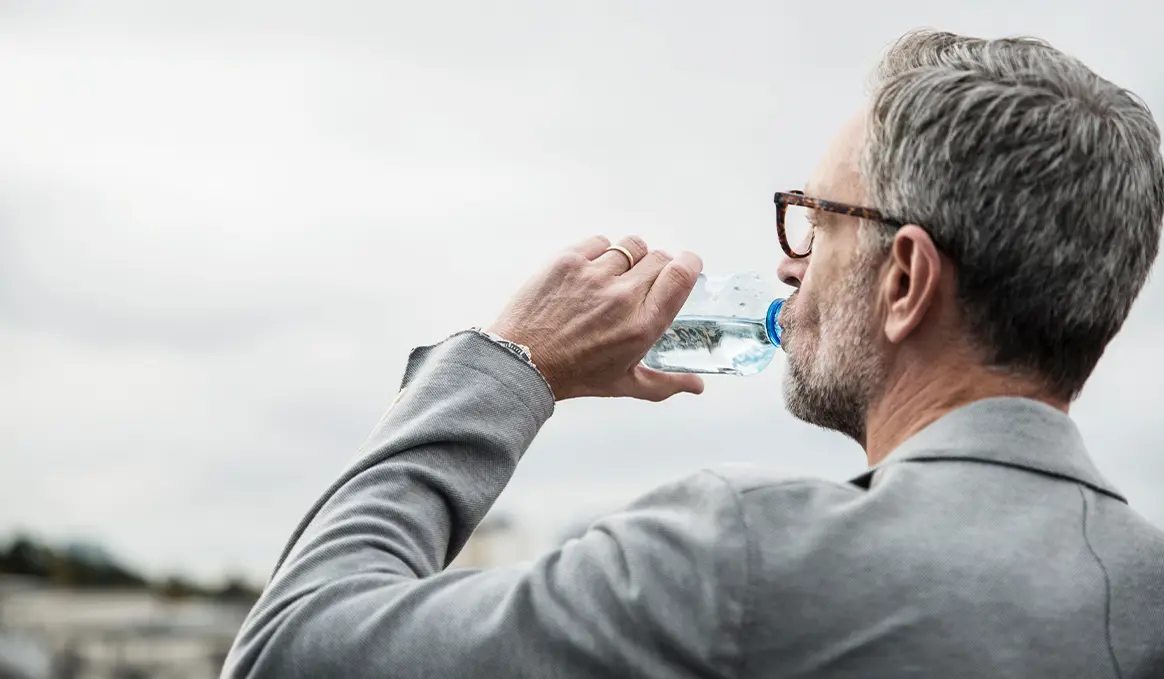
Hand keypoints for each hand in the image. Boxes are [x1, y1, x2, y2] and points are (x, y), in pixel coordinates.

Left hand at [485, 235, 704, 401]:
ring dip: (631, 258)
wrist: (522, 361)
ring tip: (616, 276)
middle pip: (659, 258)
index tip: (687, 264)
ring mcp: (594, 275)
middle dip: (659, 266)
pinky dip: (602, 253)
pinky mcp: (568, 261)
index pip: (681, 275)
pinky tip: (593, 272)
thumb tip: (698, 386)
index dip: (689, 263)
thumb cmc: (574, 374)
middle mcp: (622, 296)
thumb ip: (668, 383)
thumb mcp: (626, 384)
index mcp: (642, 325)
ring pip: (632, 246)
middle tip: (644, 282)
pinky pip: (600, 242)